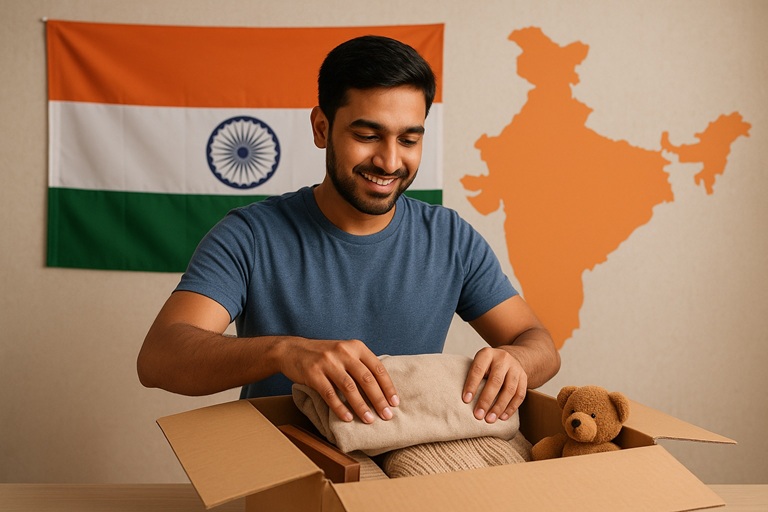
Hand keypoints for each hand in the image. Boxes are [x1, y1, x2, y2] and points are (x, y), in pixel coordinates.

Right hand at [279, 338, 398, 423]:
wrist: (292, 350)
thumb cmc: (324, 355)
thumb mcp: (345, 352)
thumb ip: (361, 364)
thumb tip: (383, 388)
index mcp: (355, 347)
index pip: (377, 368)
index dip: (388, 386)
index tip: (395, 403)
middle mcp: (343, 352)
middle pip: (366, 379)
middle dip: (378, 399)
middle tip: (386, 416)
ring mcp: (327, 362)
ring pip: (349, 387)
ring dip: (361, 406)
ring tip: (369, 420)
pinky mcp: (313, 373)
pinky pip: (330, 394)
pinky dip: (340, 408)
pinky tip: (348, 418)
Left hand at [462, 346, 527, 422]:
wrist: (508, 358)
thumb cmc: (487, 365)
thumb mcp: (478, 363)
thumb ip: (473, 376)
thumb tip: (466, 400)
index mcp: (487, 354)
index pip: (478, 370)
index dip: (472, 385)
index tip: (466, 400)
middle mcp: (503, 359)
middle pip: (495, 381)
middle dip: (486, 400)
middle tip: (478, 415)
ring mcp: (515, 368)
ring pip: (509, 390)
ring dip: (499, 407)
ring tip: (490, 419)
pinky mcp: (524, 377)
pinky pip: (520, 395)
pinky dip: (511, 408)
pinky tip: (503, 417)